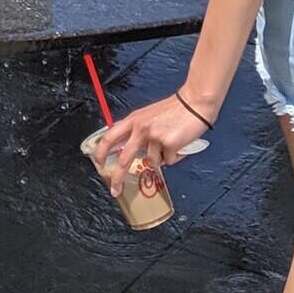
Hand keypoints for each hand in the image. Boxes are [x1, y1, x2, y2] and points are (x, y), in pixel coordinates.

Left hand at [92, 91, 210, 196]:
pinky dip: (174, 156)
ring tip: (170, 144)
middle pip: (124, 159)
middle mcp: (140, 128)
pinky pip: (169, 160)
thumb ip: (136, 130)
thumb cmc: (173, 110)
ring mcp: (154, 137)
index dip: (101, 152)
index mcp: (133, 120)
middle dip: (117, 178)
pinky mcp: (169, 143)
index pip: (109, 137)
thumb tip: (128, 150)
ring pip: (152, 162)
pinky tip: (179, 144)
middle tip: (115, 189)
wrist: (194, 103)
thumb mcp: (147, 116)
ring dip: (161, 158)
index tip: (99, 163)